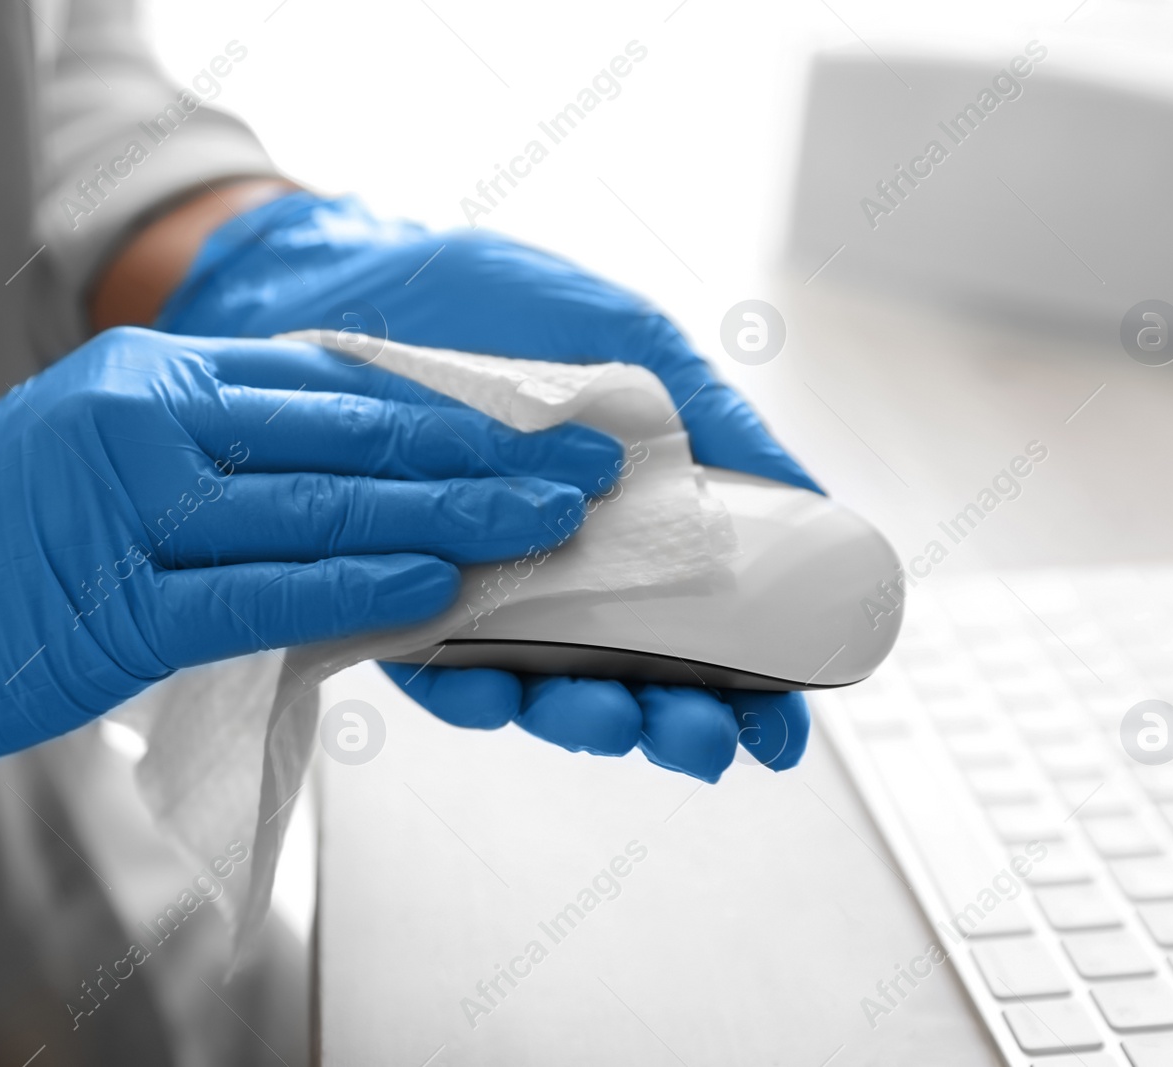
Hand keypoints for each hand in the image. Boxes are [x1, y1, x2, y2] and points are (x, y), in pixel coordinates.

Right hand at [0, 328, 619, 776]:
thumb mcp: (102, 463)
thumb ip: (219, 461)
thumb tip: (359, 491)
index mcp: (153, 381)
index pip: (332, 383)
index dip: (447, 405)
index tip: (534, 420)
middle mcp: (147, 424)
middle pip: (351, 435)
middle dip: (481, 454)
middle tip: (582, 467)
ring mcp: (128, 512)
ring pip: (324, 509)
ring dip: (451, 520)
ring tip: (546, 524)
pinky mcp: (112, 608)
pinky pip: (265, 596)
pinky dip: (360, 595)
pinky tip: (439, 593)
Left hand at [156, 193, 811, 780]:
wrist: (360, 262)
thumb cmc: (494, 298)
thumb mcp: (629, 342)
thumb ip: (713, 421)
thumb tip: (812, 495)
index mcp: (627, 524)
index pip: (702, 630)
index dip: (748, 690)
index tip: (782, 730)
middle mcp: (557, 571)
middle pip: (629, 679)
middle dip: (670, 723)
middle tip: (702, 736)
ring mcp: (477, 589)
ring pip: (537, 690)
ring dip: (579, 719)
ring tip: (613, 716)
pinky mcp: (390, 590)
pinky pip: (430, 664)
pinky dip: (467, 685)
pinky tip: (500, 687)